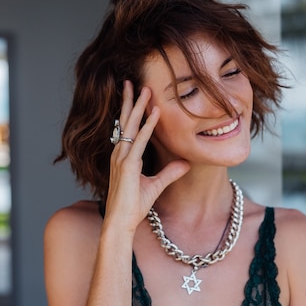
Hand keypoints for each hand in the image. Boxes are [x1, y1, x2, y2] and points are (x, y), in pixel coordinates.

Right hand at [104, 81, 189, 232]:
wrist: (121, 222)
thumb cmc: (133, 206)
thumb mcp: (156, 185)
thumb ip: (170, 172)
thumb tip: (186, 163)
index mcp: (123, 156)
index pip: (127, 128)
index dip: (132, 110)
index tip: (136, 94)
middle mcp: (120, 154)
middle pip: (125, 121)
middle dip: (131, 101)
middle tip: (135, 82)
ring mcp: (122, 158)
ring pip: (131, 126)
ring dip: (140, 107)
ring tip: (145, 89)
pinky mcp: (129, 166)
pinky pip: (140, 141)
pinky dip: (148, 126)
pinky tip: (155, 113)